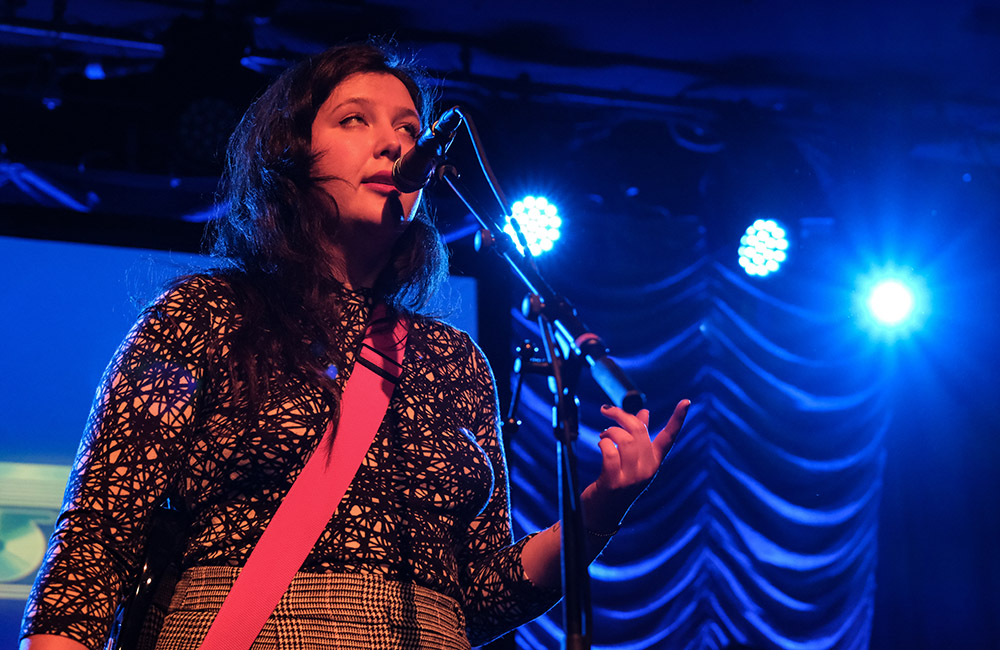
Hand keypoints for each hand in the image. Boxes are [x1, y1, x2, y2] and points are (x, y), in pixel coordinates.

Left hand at [580, 399, 690, 532]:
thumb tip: (644, 411)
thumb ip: (639, 436)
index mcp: (654, 463)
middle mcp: (647, 470)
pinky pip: (609, 452)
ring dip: (609, 431)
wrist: (602, 515)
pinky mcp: (614, 483)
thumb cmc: (617, 482)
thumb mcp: (632, 460)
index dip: (678, 419)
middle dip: (621, 415)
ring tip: (603, 435)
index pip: (669, 438)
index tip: (686, 401)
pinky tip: (600, 444)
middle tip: (607, 411)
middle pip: (638, 431)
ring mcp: (632, 478)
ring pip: (624, 439)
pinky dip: (603, 443)